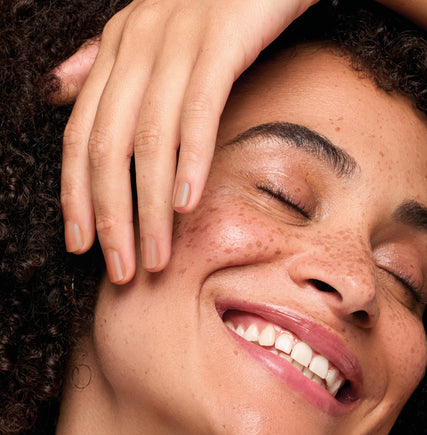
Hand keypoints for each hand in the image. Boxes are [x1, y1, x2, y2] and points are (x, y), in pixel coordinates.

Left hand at [59, 0, 317, 282]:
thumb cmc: (217, 6)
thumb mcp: (150, 34)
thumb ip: (103, 65)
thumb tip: (60, 93)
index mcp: (118, 49)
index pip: (80, 135)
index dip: (74, 195)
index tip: (80, 245)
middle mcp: (136, 45)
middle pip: (107, 147)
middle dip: (110, 217)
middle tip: (120, 269)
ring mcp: (176, 42)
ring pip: (149, 140)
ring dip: (149, 208)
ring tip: (155, 257)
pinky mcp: (220, 42)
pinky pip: (198, 112)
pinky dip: (190, 162)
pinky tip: (187, 206)